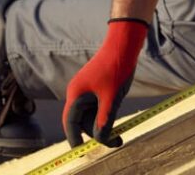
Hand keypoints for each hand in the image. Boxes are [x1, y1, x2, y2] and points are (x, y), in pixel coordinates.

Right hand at [62, 18, 148, 147]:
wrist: (124, 43)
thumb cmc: (116, 68)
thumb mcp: (112, 98)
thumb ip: (105, 119)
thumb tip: (100, 139)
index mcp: (76, 95)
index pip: (70, 123)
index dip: (75, 138)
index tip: (82, 151)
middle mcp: (78, 92)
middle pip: (82, 120)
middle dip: (96, 132)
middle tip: (116, 140)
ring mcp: (87, 89)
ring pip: (91, 113)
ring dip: (103, 123)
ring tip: (120, 132)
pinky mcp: (96, 85)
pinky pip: (97, 105)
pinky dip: (105, 113)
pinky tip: (117, 115)